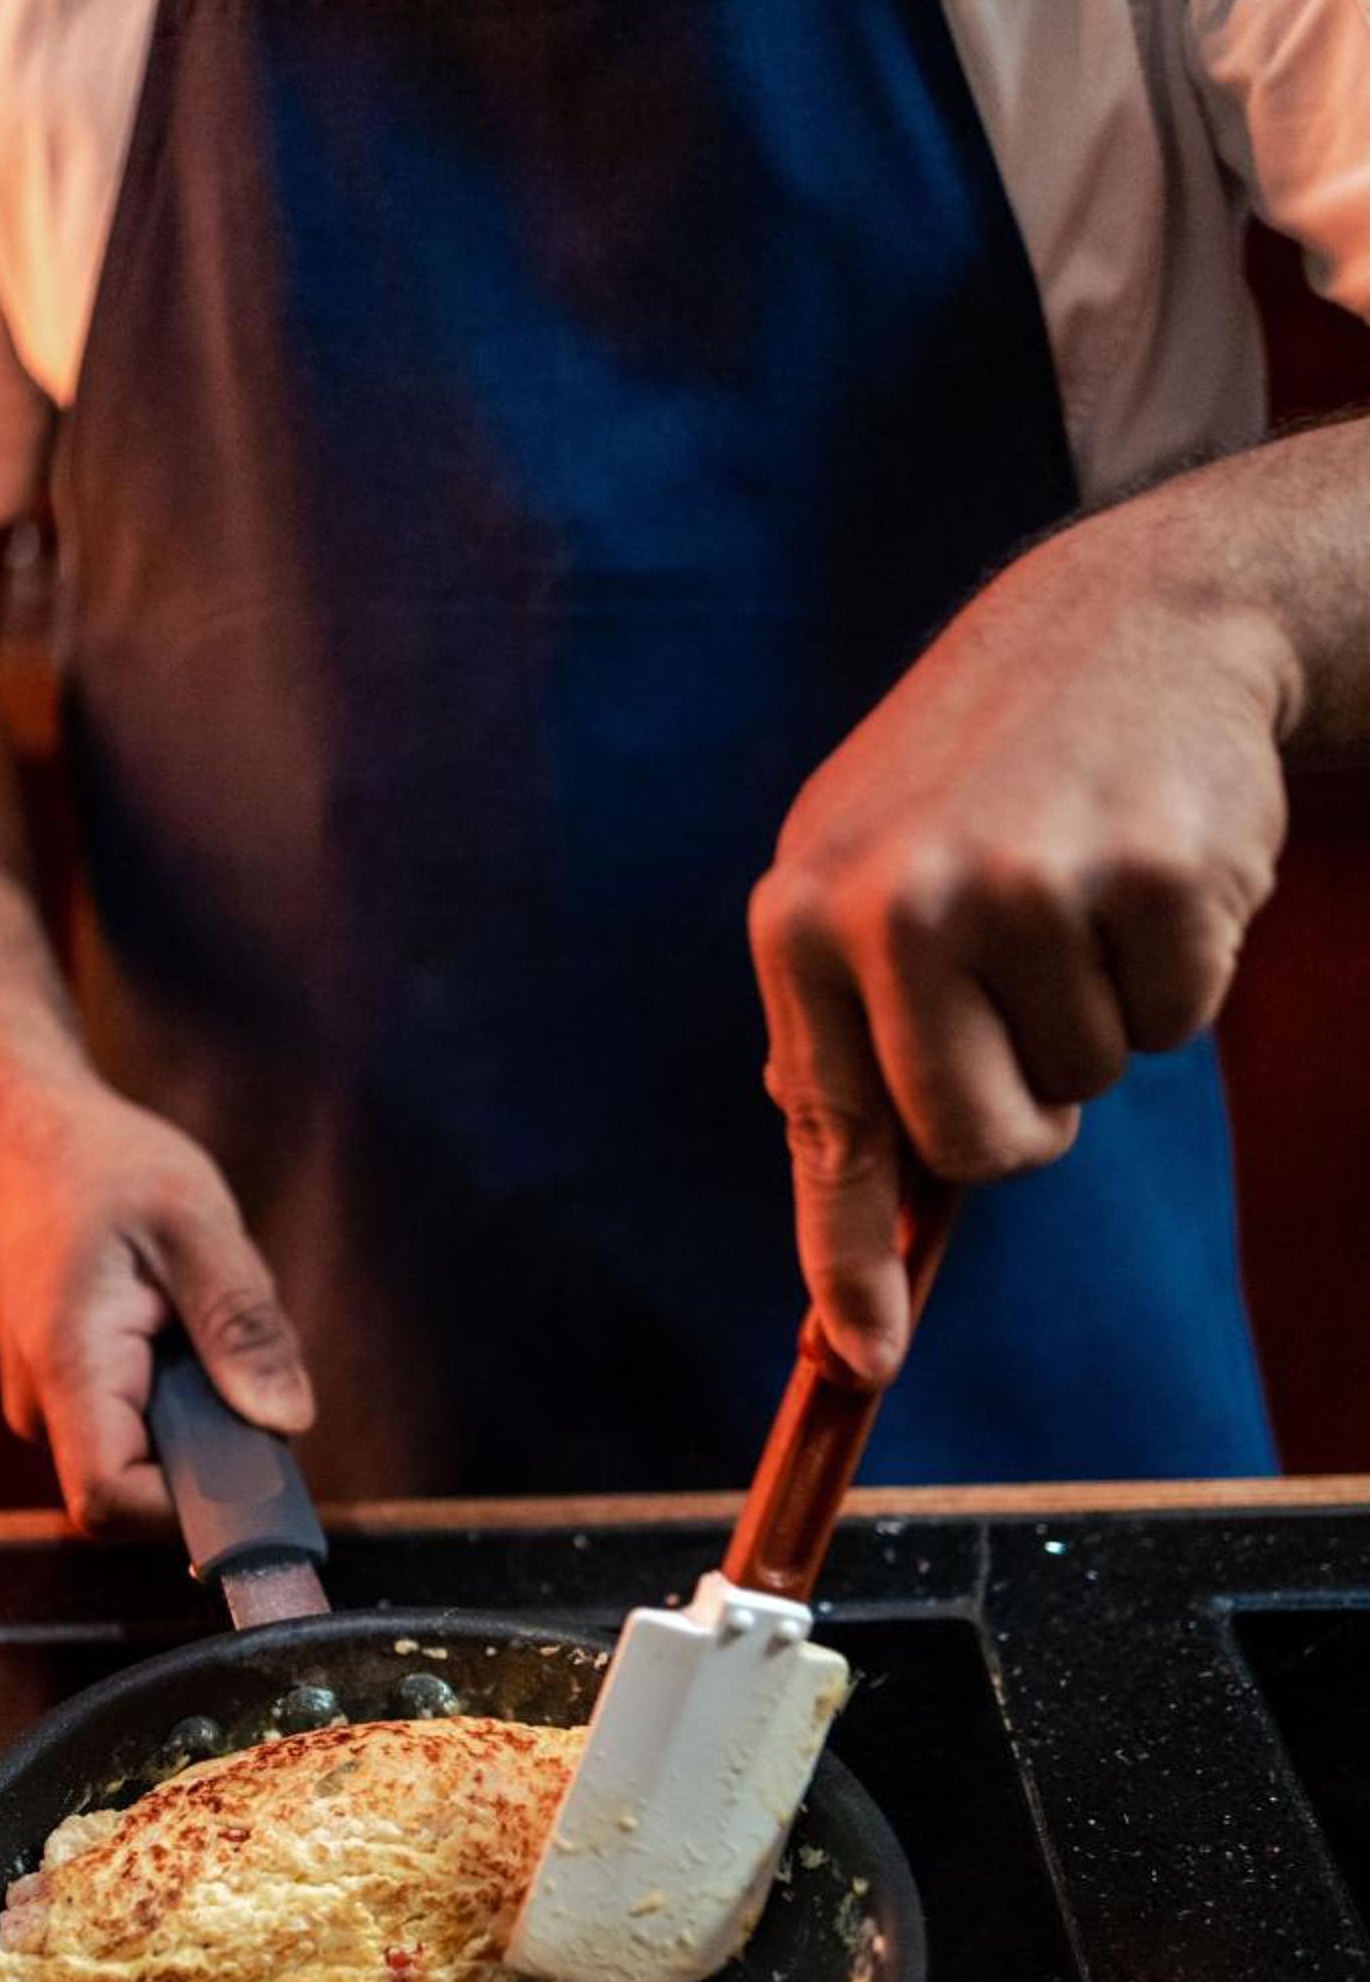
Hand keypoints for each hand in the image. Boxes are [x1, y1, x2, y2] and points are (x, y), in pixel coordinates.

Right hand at [0, 1083, 313, 1534]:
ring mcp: (59, 1405)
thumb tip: (288, 1422)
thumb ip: (241, 1325)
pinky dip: (192, 1378)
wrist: (26, 1134)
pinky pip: (156, 1418)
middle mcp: (49, 1408)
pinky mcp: (80, 1393)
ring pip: (164, 1449)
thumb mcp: (194, 1224)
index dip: (193, 1502)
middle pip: (151, 1486)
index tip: (258, 1445)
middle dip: (221, 1430)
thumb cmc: (102, 1165)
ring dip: (210, 1396)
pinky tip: (180, 1308)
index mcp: (69, 1370)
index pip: (112, 1503)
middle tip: (230, 1329)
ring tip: (197, 1300)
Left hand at [748, 523, 1291, 1382]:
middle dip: (1025, 1113)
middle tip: (1031, 1008)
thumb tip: (829, 1171)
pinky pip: (1177, 1020)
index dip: (848, 1265)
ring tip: (1079, 889)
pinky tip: (1145, 863)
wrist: (1126, 620)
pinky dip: (1177, 970)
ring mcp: (1027, 888)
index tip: (866, 1361)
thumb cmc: (980, 773)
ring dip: (1099, 1013)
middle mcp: (899, 905)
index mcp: (804, 917)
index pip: (829, 1133)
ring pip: (1089, 1082)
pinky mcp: (1151, 875)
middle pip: (978, 1145)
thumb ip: (837, 1015)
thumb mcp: (862, 865)